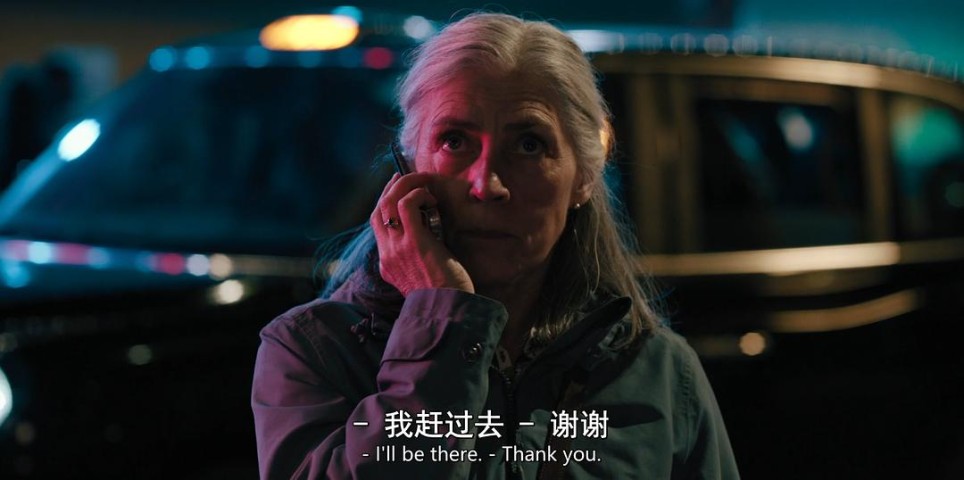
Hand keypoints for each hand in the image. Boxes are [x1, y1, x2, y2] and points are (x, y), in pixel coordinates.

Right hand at [371, 173, 474, 295]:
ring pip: (389, 202)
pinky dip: (417, 194)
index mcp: (386, 265)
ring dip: (405, 186)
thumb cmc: (443, 298)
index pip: (377, 226)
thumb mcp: (419, 282)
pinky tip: (431, 198)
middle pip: (378, 211)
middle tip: (403, 178)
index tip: (396, 191)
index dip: (385, 204)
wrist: (448, 311)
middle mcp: (387, 254)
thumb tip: (427, 244)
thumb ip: (415, 265)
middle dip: (389, 189)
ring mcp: (398, 247)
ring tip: (422, 184)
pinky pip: (407, 205)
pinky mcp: (414, 241)